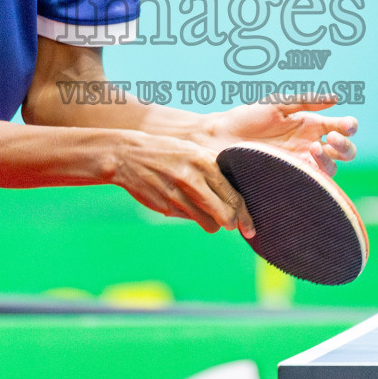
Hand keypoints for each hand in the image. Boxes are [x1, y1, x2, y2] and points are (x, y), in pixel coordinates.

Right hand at [111, 132, 255, 235]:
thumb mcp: (192, 152)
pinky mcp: (166, 207)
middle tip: (234, 226)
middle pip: (225, 213)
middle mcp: (193, 179)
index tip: (249, 226)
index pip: (233, 195)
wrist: (127, 155)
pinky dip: (192, 217)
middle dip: (233, 223)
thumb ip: (213, 168)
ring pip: (208, 223)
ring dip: (212, 223)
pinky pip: (188, 219)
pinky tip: (185, 205)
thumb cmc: (166, 153)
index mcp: (204, 162)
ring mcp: (178, 195)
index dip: (244, 214)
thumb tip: (234, 193)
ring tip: (209, 216)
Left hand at [205, 97, 358, 176]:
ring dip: (328, 161)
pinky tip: (308, 173)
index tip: (346, 125)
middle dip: (345, 146)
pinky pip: (310, 187)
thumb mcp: (277, 105)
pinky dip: (315, 182)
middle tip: (331, 139)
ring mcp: (300, 166)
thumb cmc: (245, 118)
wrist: (218, 139)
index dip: (349, 128)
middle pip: (343, 153)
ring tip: (310, 150)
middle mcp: (309, 148)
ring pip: (330, 171)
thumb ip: (306, 101)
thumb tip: (337, 99)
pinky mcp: (288, 182)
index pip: (341, 129)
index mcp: (310, 126)